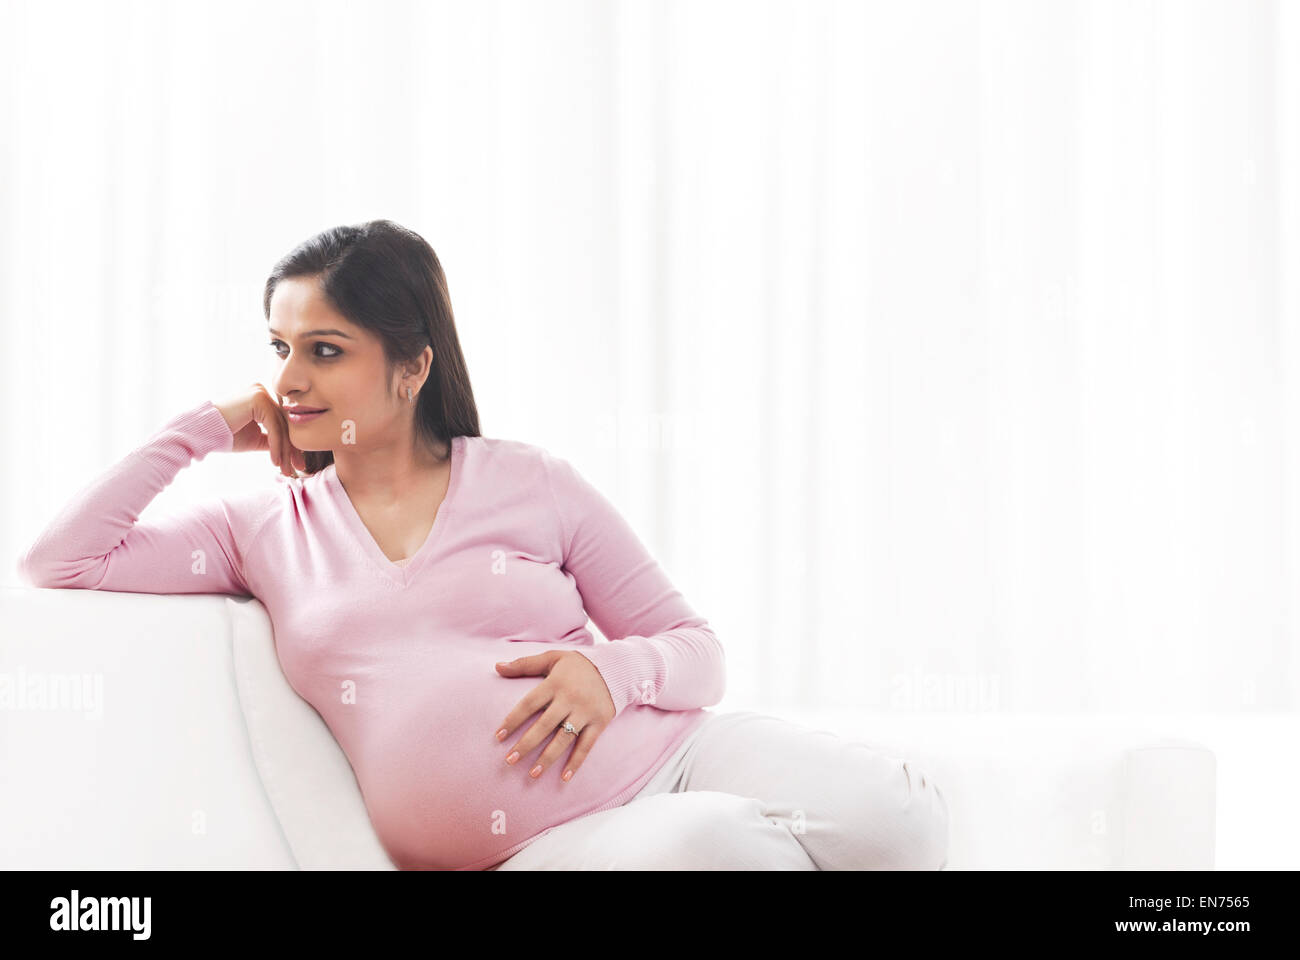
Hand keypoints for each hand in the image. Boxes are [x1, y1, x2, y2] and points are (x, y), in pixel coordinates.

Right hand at [214, 383, 305, 476]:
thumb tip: (293, 449)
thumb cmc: (225, 435)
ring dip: (284, 451)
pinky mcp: (258, 399)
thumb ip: (273, 439)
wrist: (201, 432)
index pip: (282, 422)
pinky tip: (274, 461)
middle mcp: (262, 392)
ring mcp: (260, 393)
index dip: (290, 444)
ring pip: (281, 426)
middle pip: (284, 424)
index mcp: (261, 398)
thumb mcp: (256, 438)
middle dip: (291, 449)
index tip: (296, 463)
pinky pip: (273, 426)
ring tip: (285, 469)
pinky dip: (276, 445)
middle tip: (296, 468)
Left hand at [493, 650, 616, 782]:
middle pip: (544, 725)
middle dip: (526, 744)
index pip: (529, 704)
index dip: (513, 720)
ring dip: (547, 758)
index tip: (498, 737)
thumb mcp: (552, 657)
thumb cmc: (577, 665)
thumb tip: (497, 667)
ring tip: (532, 774)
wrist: (615, 668)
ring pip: (564, 738)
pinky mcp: (599, 722)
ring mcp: (585, 712)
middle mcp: (570, 698)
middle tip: (509, 761)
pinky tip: (564, 778)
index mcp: (555, 683)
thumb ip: (524, 664)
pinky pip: (586, 745)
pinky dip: (576, 762)